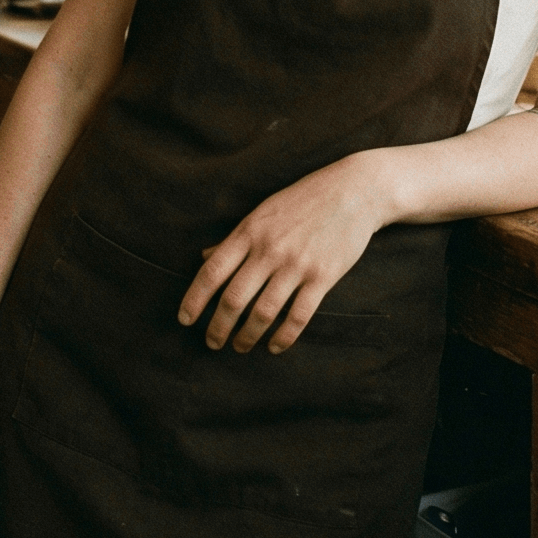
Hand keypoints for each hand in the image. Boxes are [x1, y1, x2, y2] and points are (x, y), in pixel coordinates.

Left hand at [178, 155, 391, 353]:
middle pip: (233, 298)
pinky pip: (298, 316)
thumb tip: (204, 257)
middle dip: (218, 327)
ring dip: (247, 336)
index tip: (184, 320)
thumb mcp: (263, 212)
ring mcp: (297, 263)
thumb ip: (234, 238)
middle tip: (212, 343)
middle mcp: (269, 249)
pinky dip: (283, 337)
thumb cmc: (303, 200)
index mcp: (250, 231)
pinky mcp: (323, 276)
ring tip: (240, 346)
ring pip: (263, 312)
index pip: (212, 271)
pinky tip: (274, 346)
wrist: (353, 190)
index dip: (194, 299)